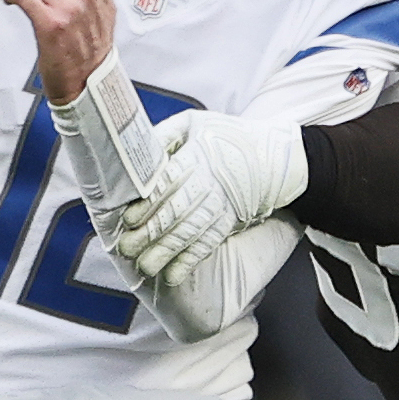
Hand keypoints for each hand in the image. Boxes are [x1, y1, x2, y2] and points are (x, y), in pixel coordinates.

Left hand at [117, 111, 307, 285]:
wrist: (271, 157)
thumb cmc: (224, 137)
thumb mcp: (193, 123)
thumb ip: (164, 136)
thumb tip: (135, 151)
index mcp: (198, 157)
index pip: (169, 182)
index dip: (149, 202)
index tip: (129, 219)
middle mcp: (209, 184)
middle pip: (177, 211)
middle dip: (151, 233)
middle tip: (127, 249)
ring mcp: (220, 205)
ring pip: (190, 231)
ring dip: (166, 252)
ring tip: (145, 267)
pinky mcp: (228, 222)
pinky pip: (207, 243)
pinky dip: (190, 261)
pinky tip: (172, 276)